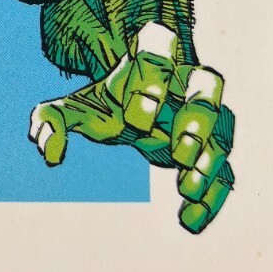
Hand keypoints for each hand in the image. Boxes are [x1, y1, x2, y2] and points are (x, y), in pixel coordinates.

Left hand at [28, 22, 234, 232]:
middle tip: (178, 152)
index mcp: (150, 62)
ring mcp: (202, 116)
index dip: (152, 83)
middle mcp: (184, 83)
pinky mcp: (211, 149)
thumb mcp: (76, 109)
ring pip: (224, 126)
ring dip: (210, 159)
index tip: (132, 120)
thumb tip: (47, 148)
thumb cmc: (110, 104)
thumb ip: (51, 119)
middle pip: (208, 83)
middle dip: (198, 118)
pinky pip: (224, 170)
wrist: (138, 112)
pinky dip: (213, 197)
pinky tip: (189, 221)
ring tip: (185, 189)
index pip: (160, 50)